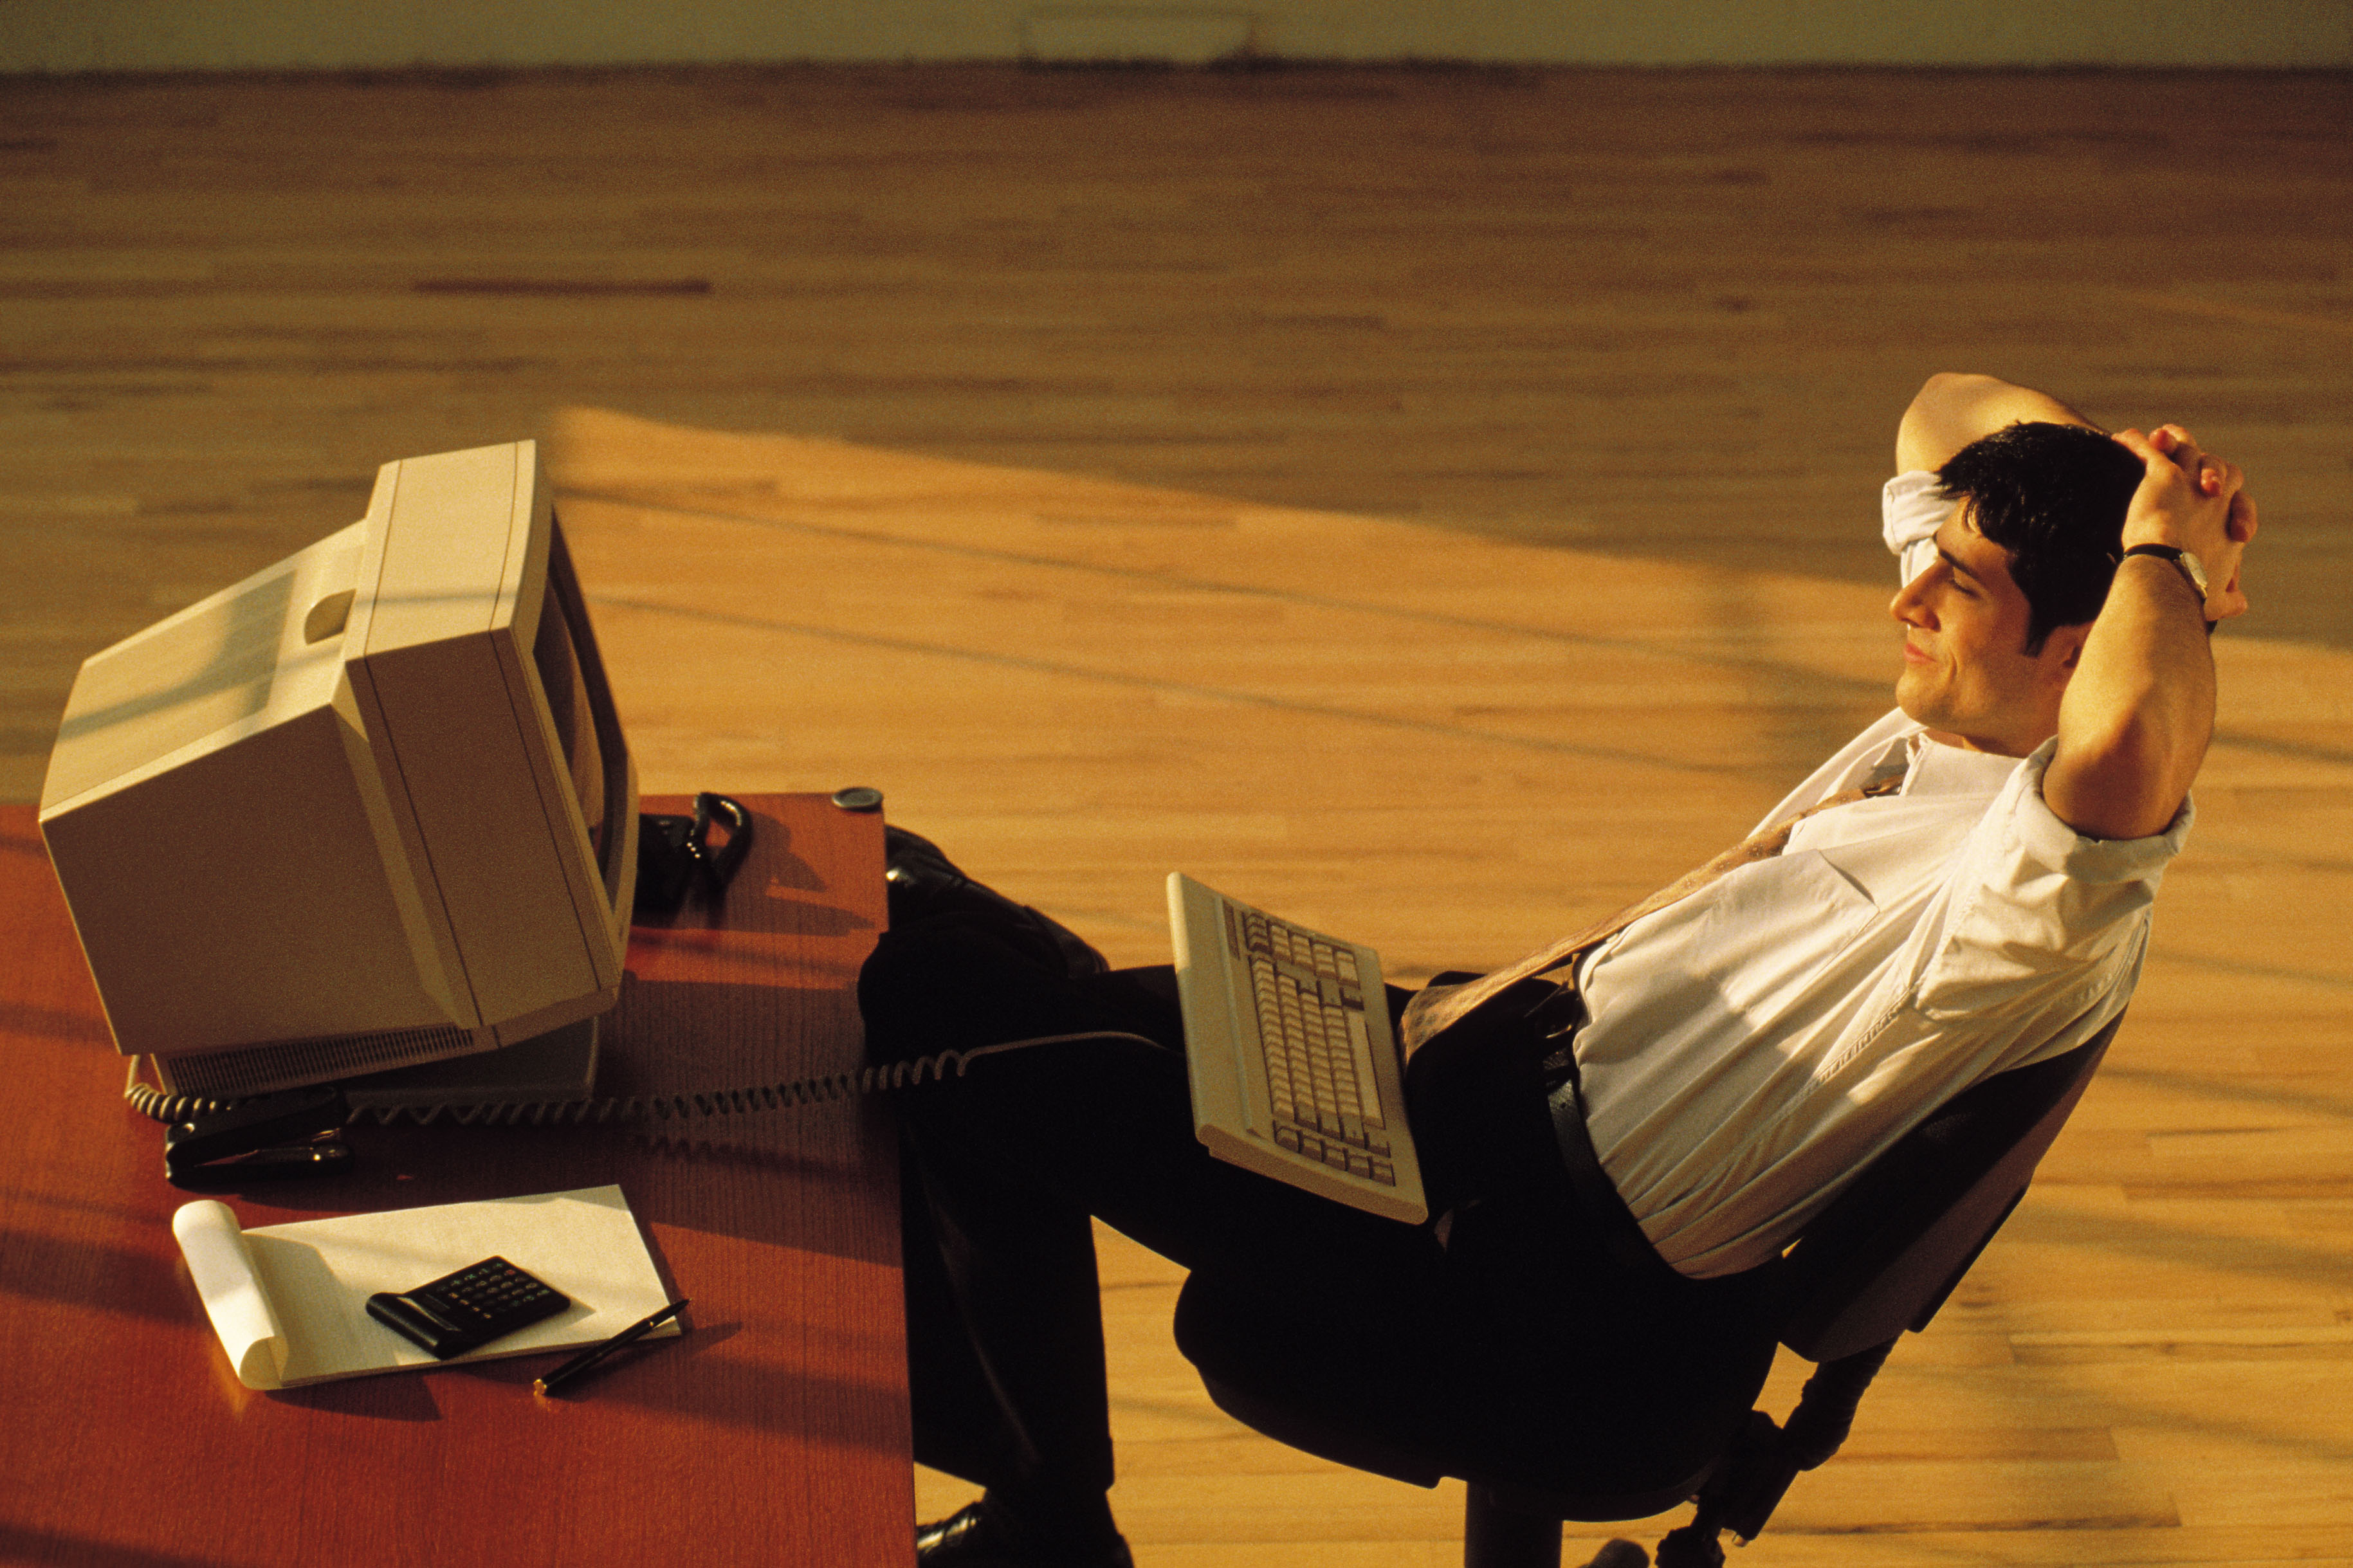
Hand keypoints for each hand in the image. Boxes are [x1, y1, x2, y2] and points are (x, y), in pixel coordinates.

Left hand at [2113, 425, 2257, 622]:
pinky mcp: (2164, 476)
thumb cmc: (2191, 592)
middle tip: (2193, 465)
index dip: (2232, 502)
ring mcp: (2191, 483)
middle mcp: (2216, 498)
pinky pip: (2150, 450)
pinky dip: (2136, 442)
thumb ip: (2227, 598)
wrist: (2169, 574)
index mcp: (2230, 524)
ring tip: (2159, 438)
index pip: (2240, 502)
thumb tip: (2240, 604)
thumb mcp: (2215, 599)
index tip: (2216, 508)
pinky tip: (2121, 438)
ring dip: (2175, 442)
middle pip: (2222, 466)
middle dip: (2210, 463)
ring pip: (2188, 449)